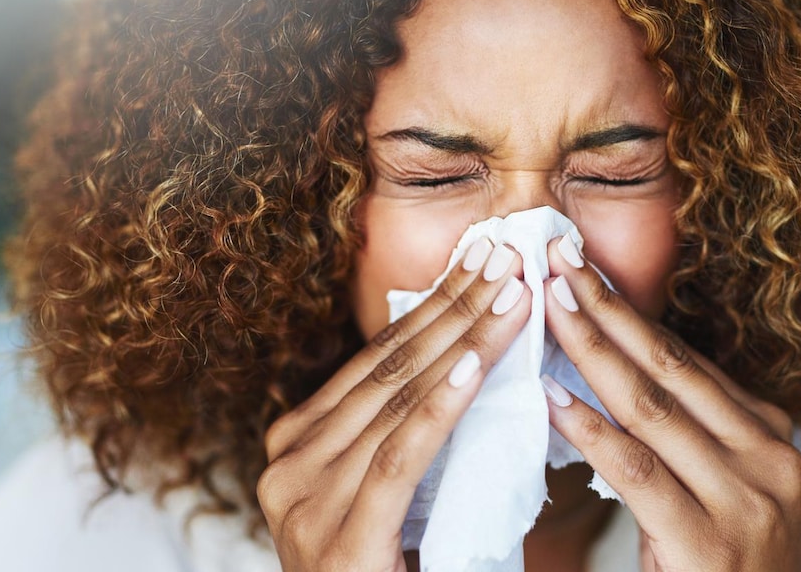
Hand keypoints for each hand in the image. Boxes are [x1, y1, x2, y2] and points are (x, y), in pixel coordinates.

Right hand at [258, 239, 531, 571]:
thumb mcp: (396, 492)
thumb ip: (411, 434)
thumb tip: (468, 358)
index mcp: (299, 445)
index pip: (378, 360)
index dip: (436, 306)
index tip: (484, 262)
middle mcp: (288, 465)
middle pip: (388, 370)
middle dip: (455, 308)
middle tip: (506, 257)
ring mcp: (301, 503)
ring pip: (396, 403)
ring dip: (463, 343)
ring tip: (512, 297)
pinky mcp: (337, 542)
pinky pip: (397, 461)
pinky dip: (439, 410)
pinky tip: (475, 367)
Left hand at [541, 236, 800, 571]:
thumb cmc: (724, 567)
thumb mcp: (720, 489)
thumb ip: (682, 434)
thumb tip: (608, 369)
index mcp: (771, 434)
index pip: (687, 361)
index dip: (628, 313)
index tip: (580, 271)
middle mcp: (769, 456)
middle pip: (671, 368)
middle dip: (608, 309)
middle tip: (558, 260)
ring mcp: (746, 498)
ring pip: (652, 409)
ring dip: (593, 351)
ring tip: (549, 307)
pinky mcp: (709, 541)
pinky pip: (638, 471)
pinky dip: (591, 431)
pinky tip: (553, 399)